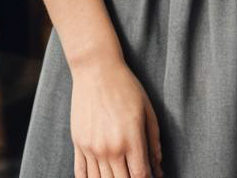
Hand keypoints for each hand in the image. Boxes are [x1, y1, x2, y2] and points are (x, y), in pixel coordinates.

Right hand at [70, 54, 164, 176]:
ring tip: (120, 174)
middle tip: (136, 175)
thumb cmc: (125, 86)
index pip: (140, 175)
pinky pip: (81, 174)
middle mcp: (110, 148)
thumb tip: (158, 167)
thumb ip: (153, 140)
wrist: (96, 70)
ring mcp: (92, 148)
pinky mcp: (78, 144)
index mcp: (131, 138)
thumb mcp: (147, 109)